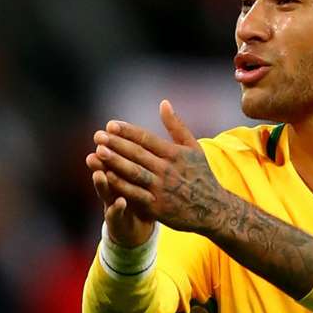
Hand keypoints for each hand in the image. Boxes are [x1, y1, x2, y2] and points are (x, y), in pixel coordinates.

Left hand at [89, 100, 224, 235]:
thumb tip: (163, 103)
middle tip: (98, 135)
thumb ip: (177, 126)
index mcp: (175, 154)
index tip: (110, 124)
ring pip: (135, 173)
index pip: (147, 139)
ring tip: (98, 152)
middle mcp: (168, 170)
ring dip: (116, 162)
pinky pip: (136, 194)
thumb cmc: (202, 175)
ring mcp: (162, 189)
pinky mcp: (158, 206)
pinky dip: (121, 186)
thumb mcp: (194, 148)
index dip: (128, 131)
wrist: (214, 209)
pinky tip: (106, 177)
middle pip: (138, 154)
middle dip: (116, 144)